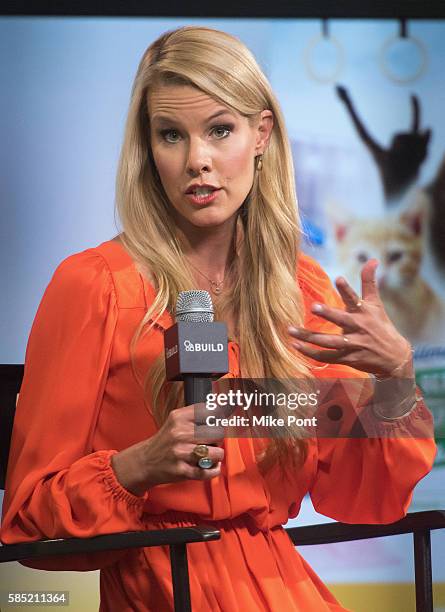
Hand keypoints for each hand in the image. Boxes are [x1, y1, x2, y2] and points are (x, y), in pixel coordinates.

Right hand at [111, 405, 223, 495]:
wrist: (145, 462)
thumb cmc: (165, 441)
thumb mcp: (176, 421)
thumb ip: (196, 415)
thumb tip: (223, 410)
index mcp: (179, 417)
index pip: (211, 412)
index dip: (220, 419)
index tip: (219, 423)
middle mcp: (179, 433)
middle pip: (218, 433)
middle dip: (218, 439)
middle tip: (211, 442)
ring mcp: (181, 453)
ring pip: (217, 453)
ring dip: (216, 456)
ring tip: (209, 455)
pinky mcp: (182, 471)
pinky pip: (209, 471)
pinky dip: (213, 470)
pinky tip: (209, 466)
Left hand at [288, 259, 413, 378]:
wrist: (394, 357)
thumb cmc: (380, 325)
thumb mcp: (376, 304)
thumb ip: (369, 282)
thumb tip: (373, 259)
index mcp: (364, 312)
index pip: (355, 299)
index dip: (347, 289)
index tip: (339, 278)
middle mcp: (358, 328)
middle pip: (341, 320)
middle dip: (328, 313)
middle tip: (313, 306)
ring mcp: (352, 345)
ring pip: (329, 342)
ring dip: (309, 337)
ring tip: (290, 330)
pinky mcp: (347, 358)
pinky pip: (326, 357)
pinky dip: (310, 353)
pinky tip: (295, 345)